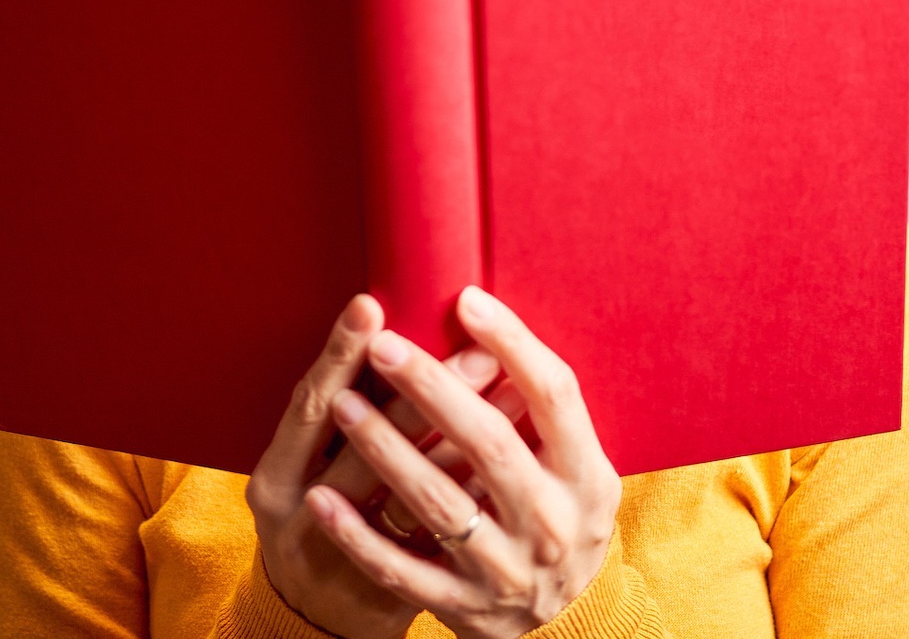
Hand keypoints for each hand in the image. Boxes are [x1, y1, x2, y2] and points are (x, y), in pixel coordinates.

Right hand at [246, 293, 500, 638]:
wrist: (317, 622)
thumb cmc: (314, 522)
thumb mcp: (300, 471)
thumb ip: (335, 415)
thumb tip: (387, 333)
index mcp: (272, 480)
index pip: (307, 407)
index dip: (337, 356)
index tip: (372, 306)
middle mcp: (301, 521)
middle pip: (366, 447)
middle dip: (425, 391)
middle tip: (474, 344)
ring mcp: (350, 563)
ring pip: (414, 494)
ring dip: (466, 435)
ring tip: (506, 385)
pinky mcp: (394, 593)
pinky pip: (445, 537)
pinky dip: (477, 491)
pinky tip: (509, 453)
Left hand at [304, 286, 620, 638]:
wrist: (564, 621)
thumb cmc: (558, 516)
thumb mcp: (575, 468)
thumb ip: (544, 412)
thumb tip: (492, 327)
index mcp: (587, 477)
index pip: (554, 396)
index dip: (514, 344)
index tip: (467, 301)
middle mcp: (552, 524)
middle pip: (489, 444)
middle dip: (432, 389)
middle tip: (383, 346)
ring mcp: (507, 571)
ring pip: (439, 503)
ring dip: (386, 448)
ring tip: (343, 402)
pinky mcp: (465, 608)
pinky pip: (401, 569)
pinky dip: (358, 535)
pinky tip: (321, 498)